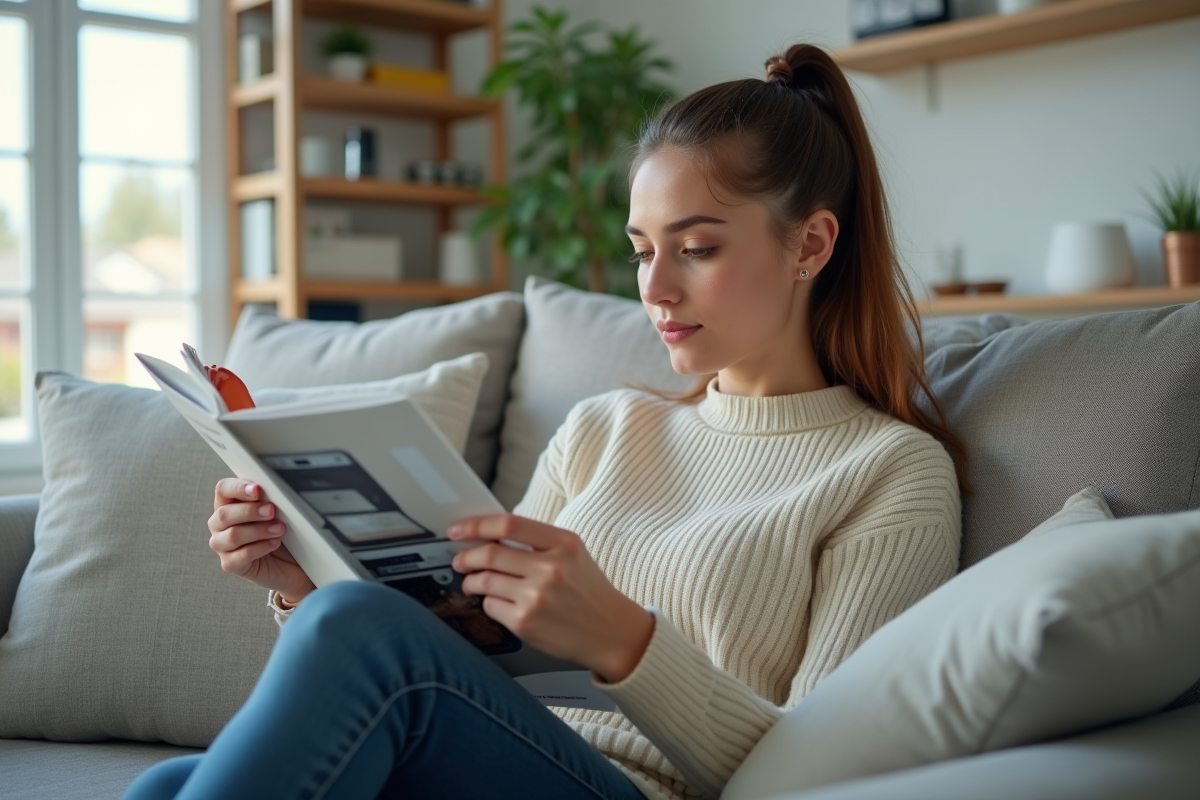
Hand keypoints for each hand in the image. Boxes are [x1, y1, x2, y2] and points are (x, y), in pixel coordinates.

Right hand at [208, 478, 315, 605]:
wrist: (293, 562)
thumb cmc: (281, 531)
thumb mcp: (277, 511)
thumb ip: (268, 499)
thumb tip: (273, 490)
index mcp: (228, 504)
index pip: (223, 489)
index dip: (238, 488)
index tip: (257, 490)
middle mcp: (220, 524)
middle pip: (223, 514)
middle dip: (250, 511)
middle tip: (271, 510)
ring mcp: (222, 546)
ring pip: (232, 536)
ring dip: (259, 530)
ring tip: (279, 529)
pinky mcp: (230, 565)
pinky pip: (242, 555)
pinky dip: (261, 547)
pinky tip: (275, 543)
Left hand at [448, 515, 653, 683]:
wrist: (611, 631)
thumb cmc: (588, 591)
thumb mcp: (573, 554)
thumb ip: (537, 542)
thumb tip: (490, 536)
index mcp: (564, 543)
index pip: (509, 524)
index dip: (477, 525)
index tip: (459, 529)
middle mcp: (551, 568)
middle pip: (490, 554)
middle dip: (466, 556)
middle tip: (460, 559)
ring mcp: (537, 597)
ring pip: (484, 581)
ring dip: (471, 581)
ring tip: (472, 582)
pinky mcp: (526, 623)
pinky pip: (490, 606)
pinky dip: (487, 602)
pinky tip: (497, 602)